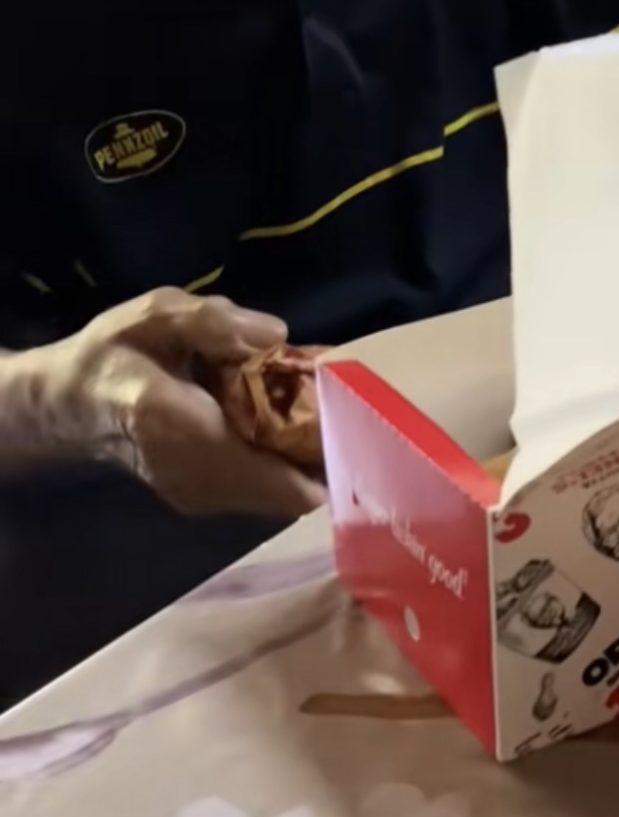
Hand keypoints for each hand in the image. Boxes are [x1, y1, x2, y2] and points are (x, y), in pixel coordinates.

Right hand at [49, 289, 325, 520]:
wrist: (69, 405)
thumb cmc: (115, 353)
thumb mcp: (156, 314)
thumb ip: (213, 321)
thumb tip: (277, 334)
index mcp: (177, 424)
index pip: (263, 464)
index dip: (316, 451)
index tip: (351, 418)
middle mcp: (192, 476)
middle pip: (283, 489)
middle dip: (322, 452)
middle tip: (346, 408)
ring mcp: (196, 497)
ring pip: (275, 497)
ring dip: (305, 460)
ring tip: (322, 412)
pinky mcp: (199, 502)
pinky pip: (258, 492)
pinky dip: (283, 464)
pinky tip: (290, 426)